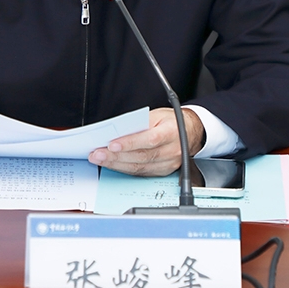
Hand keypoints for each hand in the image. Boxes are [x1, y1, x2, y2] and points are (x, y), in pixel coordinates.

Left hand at [87, 107, 204, 176]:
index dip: (129, 143)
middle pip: (141, 156)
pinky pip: (142, 172)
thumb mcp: (157, 115)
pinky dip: (125, 169)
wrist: (191, 132)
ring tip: (100, 159)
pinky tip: (112, 165)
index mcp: (171, 132)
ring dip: (116, 164)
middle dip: (116, 157)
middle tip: (97, 154)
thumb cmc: (171, 122)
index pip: (149, 140)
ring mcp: (168, 163)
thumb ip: (139, 123)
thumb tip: (118, 131)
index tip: (111, 145)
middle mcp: (172, 150)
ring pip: (139, 167)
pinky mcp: (163, 171)